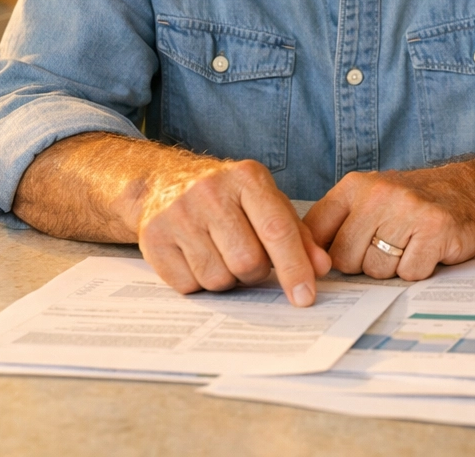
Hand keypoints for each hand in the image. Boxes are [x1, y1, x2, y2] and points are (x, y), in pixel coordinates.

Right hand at [132, 156, 331, 306]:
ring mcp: (177, 214)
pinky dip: (199, 283)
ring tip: (221, 253)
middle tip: (249, 259)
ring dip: (227, 279)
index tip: (306, 297)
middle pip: (248, 262)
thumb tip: (321, 268)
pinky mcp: (152, 238)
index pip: (277, 230)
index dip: (295, 268)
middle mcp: (210, 191)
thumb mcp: (267, 202)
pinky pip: (188, 286)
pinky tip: (197, 257)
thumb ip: (298, 234)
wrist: (164, 181)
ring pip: (218, 278)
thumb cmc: (228, 197)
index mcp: (247, 178)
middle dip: (256, 272)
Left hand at [305, 165, 474, 280]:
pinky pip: (409, 273)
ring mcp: (407, 210)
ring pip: (377, 270)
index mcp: (355, 186)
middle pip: (345, 259)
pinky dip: (419, 270)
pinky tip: (428, 250)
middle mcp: (379, 194)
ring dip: (394, 269)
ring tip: (410, 246)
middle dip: (364, 264)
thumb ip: (339, 224)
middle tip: (388, 247)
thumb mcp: (371, 200)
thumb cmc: (415, 205)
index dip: (325, 256)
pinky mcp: (434, 229)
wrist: (473, 192)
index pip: (315, 233)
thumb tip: (304, 264)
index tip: (340, 259)